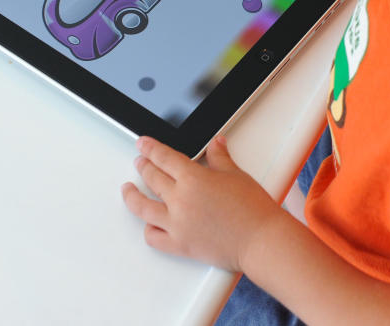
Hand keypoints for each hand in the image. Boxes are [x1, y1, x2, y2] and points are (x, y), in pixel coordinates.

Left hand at [121, 136, 282, 271]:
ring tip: (128, 190)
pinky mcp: (180, 245)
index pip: (163, 157)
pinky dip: (148, 229)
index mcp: (193, 178)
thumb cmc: (253, 210)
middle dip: (143, 166)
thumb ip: (220, 157)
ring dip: (132, 196)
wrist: (260, 240)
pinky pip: (154, 237)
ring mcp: (177, 224)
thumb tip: (216, 144)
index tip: (143, 144)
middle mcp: (180, 200)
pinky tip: (148, 223)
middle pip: (151, 178)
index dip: (150, 148)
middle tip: (140, 161)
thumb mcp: (236, 175)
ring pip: (143, 207)